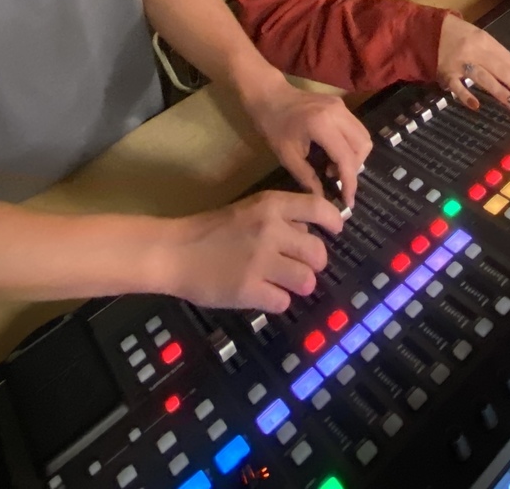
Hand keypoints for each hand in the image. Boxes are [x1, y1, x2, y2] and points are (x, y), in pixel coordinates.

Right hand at [163, 190, 344, 311]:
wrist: (175, 251)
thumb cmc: (213, 229)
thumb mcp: (249, 209)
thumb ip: (280, 219)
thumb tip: (310, 234)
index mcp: (271, 205)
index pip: (319, 209)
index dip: (334, 222)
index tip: (335, 231)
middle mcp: (271, 230)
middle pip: (319, 254)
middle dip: (312, 264)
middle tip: (296, 265)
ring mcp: (261, 261)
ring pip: (307, 281)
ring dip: (297, 285)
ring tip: (281, 282)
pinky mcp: (250, 290)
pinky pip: (284, 302)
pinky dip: (275, 301)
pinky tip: (261, 293)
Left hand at [245, 78, 372, 207]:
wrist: (269, 95)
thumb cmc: (272, 126)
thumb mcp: (286, 156)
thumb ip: (307, 178)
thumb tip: (321, 199)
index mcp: (322, 125)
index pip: (346, 158)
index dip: (350, 182)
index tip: (348, 201)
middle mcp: (338, 113)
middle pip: (363, 146)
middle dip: (354, 168)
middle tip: (334, 178)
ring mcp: (341, 106)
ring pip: (363, 136)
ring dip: (354, 156)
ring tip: (333, 166)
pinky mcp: (340, 105)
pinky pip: (356, 128)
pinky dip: (351, 145)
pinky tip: (333, 152)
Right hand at [436, 12, 509, 112]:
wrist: (425, 29)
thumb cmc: (455, 34)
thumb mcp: (478, 37)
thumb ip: (494, 54)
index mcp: (485, 40)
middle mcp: (475, 51)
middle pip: (502, 70)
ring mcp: (460, 63)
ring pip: (484, 78)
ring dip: (501, 92)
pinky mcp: (445, 73)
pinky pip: (456, 86)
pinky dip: (465, 95)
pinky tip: (476, 106)